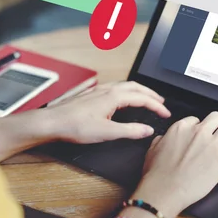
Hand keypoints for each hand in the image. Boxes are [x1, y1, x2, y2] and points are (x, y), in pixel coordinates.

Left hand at [45, 81, 170, 143]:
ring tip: (146, 98)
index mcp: (114, 97)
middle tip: (161, 103)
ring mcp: (98, 90)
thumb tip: (147, 130)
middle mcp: (107, 90)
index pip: (142, 98)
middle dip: (151, 94)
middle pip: (136, 87)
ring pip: (124, 85)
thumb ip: (130, 131)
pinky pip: (114, 87)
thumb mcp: (107, 132)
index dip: (156, 106)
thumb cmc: (75, 126)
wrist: (52, 122)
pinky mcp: (91, 94)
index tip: (165, 114)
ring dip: (139, 91)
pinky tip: (121, 97)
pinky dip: (126, 91)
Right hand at [132, 112, 217, 217]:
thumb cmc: (157, 174)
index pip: (197, 119)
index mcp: (181, 128)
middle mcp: (198, 133)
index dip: (199, 128)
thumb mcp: (153, 149)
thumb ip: (162, 139)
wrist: (164, 191)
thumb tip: (165, 138)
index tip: (200, 136)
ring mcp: (212, 145)